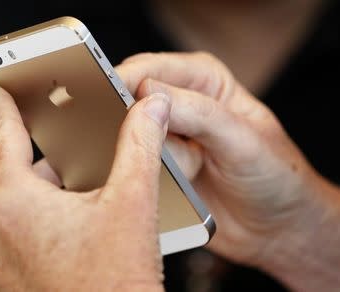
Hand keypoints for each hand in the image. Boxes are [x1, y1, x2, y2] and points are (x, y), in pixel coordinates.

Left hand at [0, 80, 170, 290]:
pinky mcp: (0, 285)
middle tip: (3, 129)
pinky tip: (41, 217)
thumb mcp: (132, 204)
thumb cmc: (115, 284)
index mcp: (14, 204)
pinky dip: (3, 215)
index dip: (0, 104)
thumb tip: (151, 109)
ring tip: (30, 170)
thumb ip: (140, 145)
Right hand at [117, 52, 339, 290]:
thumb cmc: (273, 176)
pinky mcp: (159, 165)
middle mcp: (183, 103)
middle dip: (134, 123)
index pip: (153, 69)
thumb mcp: (243, 141)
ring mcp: (168, 137)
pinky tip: (176, 183)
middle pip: (132, 99)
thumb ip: (200, 114)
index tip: (108, 97)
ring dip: (151, 156)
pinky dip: (146, 173)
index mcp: (205, 81)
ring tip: (190, 169)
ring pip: (131, 136)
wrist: (273, 226)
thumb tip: (151, 95)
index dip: (127, 81)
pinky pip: (135, 163)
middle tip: (154, 145)